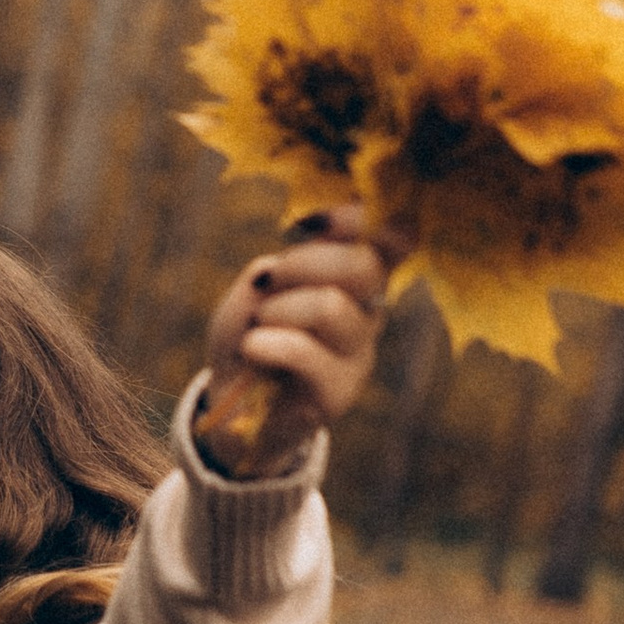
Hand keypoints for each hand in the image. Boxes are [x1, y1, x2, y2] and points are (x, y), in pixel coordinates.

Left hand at [202, 206, 388, 446]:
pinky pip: (307, 353)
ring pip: (330, 307)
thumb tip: (279, 268)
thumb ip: (274, 271)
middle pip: (365, 267)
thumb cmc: (250, 337)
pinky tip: (252, 348)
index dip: (359, 218)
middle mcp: (369, 310)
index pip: (388, 235)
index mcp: (357, 276)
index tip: (313, 222)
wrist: (234, 405)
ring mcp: (359, 353)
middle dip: (303, 264)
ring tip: (258, 327)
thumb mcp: (254, 292)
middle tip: (271, 284)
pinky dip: (269, 344)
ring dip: (279, 310)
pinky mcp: (339, 391)